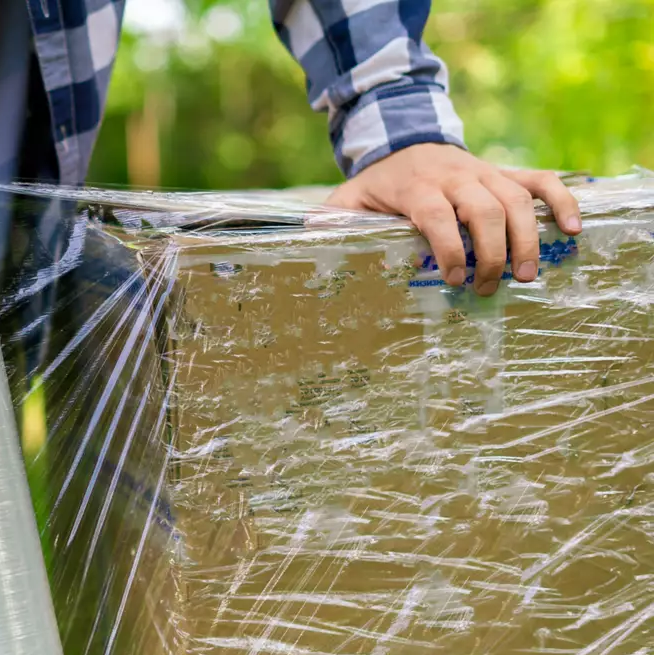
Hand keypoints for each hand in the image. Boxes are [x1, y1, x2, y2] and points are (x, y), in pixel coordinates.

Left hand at [326, 144, 582, 295]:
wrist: (404, 139)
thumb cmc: (377, 184)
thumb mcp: (347, 200)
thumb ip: (331, 220)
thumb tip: (308, 239)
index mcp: (416, 187)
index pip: (437, 215)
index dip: (447, 247)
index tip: (453, 278)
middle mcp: (455, 176)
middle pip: (483, 210)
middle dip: (491, 251)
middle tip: (488, 288)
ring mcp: (484, 172)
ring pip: (515, 200)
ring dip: (526, 238)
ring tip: (526, 276)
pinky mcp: (503, 173)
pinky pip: (540, 181)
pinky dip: (560, 202)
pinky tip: (574, 230)